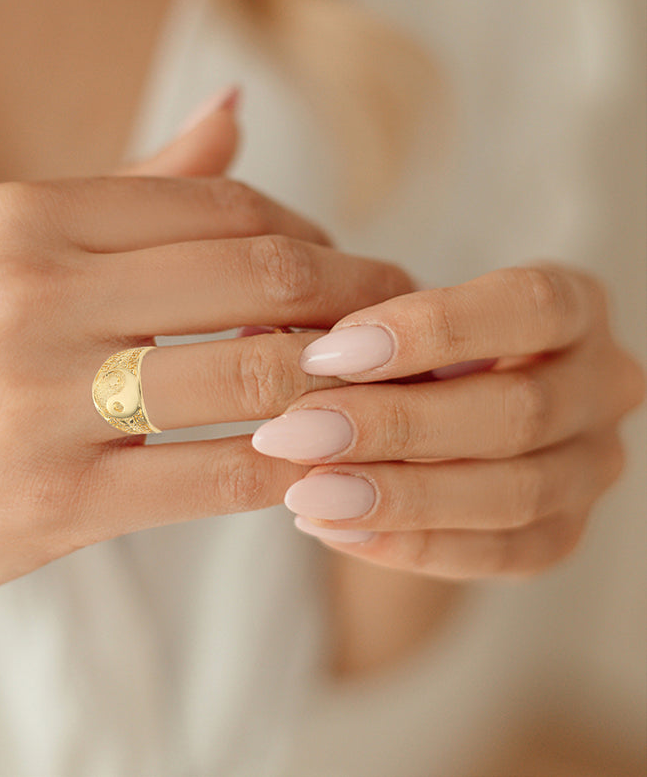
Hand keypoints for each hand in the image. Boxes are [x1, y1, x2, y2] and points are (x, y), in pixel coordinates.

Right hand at [0, 105, 411, 669]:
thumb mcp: (0, 254)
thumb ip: (130, 188)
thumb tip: (236, 110)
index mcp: (26, 216)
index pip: (225, 205)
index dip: (315, 239)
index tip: (352, 272)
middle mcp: (34, 290)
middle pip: (259, 274)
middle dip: (358, 299)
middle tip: (402, 324)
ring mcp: (42, 398)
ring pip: (252, 373)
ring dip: (340, 383)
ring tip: (376, 393)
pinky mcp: (53, 501)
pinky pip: (218, 477)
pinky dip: (288, 467)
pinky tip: (318, 464)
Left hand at [252, 265, 645, 577]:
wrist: (433, 427)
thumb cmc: (407, 352)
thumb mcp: (389, 321)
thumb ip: (350, 325)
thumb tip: (261, 336)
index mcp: (571, 307)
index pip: (528, 307)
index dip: (431, 330)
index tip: (329, 351)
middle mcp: (602, 385)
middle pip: (517, 410)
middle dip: (395, 425)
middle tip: (293, 432)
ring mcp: (589, 468)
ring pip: (512, 493)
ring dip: (398, 496)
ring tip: (305, 492)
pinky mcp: (561, 536)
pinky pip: (497, 555)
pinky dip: (409, 544)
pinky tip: (331, 528)